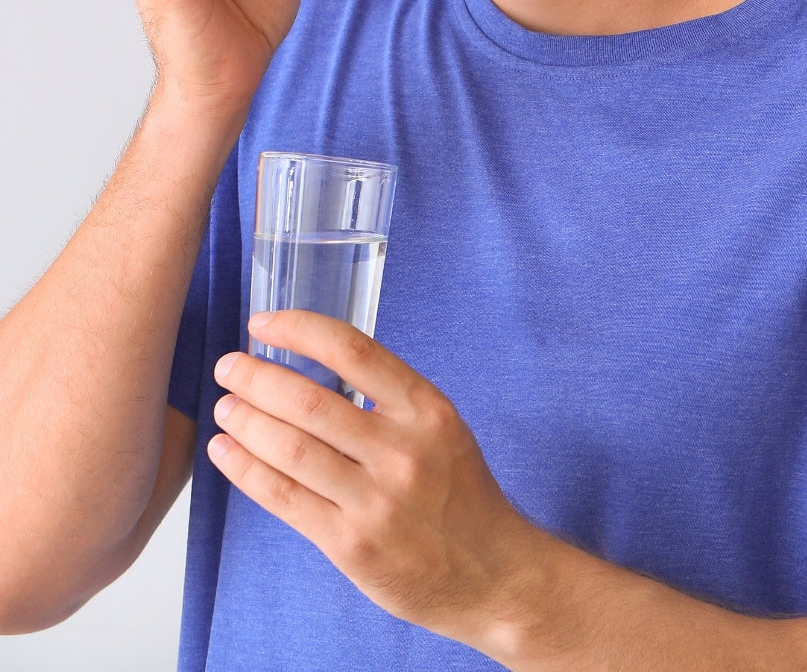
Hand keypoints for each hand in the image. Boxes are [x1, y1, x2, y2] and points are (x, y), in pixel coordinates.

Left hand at [208, 311, 541, 646]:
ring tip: (224, 406)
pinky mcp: (351, 545)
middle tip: (229, 366)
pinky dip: (246, 470)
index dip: (300, 330)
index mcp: (426, 410)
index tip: (263, 322)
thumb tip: (313, 367)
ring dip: (245, 421)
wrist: (492, 572)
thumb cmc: (460, 493)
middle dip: (257, 378)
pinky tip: (226, 451)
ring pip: (290, 450)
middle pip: (310, 402)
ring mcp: (376, 500)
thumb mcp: (441, 429)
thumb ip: (389, 400)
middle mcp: (402, 450)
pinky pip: (285, 499)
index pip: (354, 351)